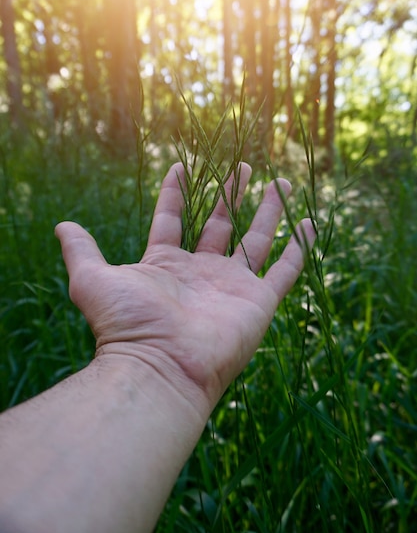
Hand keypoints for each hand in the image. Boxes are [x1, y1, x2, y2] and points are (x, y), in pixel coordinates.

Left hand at [55, 163, 314, 417]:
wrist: (161, 368)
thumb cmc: (126, 325)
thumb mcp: (93, 280)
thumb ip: (81, 250)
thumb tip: (61, 225)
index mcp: (166, 264)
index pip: (174, 219)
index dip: (177, 192)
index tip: (182, 164)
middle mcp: (201, 272)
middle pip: (221, 223)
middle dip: (232, 192)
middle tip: (242, 164)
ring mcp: (233, 285)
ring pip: (257, 238)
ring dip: (270, 210)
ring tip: (282, 181)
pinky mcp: (259, 300)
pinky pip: (285, 269)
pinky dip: (299, 247)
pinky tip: (309, 222)